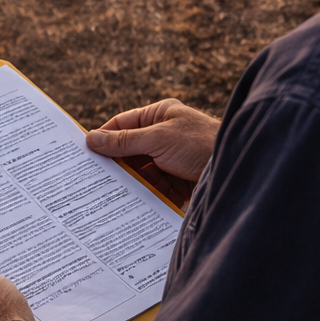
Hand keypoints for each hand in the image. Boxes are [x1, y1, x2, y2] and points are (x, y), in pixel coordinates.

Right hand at [85, 98, 220, 207]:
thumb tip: (92, 139)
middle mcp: (165, 135)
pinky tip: (136, 204)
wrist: (235, 169)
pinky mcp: (179, 180)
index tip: (84, 153)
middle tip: (95, 178)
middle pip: (130, 150)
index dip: (104, 137)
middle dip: (118, 164)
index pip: (122, 124)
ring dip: (133, 182)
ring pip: (142, 171)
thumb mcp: (158, 139)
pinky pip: (155, 187)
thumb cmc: (200, 144)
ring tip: (114, 195)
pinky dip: (148, 195)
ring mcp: (172, 158)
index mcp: (160, 115)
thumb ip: (124, 141)